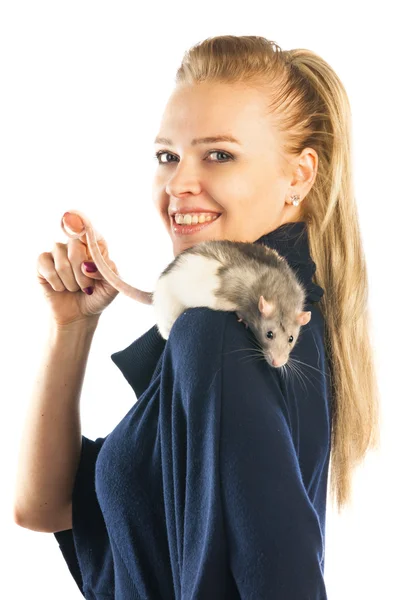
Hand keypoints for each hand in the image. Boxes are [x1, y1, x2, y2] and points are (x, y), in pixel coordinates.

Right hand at [36, 212, 119, 327]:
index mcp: (94, 246)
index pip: (88, 228)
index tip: (79, 225)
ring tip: (74, 288)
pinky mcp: (43, 262)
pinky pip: (46, 266)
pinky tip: (60, 288)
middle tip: (86, 287)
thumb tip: (87, 266)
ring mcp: (58, 252)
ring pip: (62, 260)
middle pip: (75, 246)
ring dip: (70, 282)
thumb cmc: (97, 297)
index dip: (81, 225)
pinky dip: (56, 282)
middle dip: (81, 272)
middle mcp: (75, 244)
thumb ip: (107, 272)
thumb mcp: (111, 287)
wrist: (80, 315)